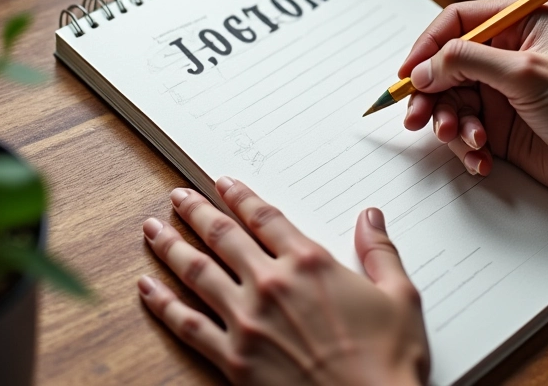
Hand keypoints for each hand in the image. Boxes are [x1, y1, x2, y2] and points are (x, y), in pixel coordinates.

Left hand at [138, 178, 428, 385]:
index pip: (265, 217)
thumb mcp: (400, 299)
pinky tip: (147, 288)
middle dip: (196, 211)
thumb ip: (380, 252)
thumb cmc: (388, 363)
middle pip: (223, 236)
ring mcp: (247, 321)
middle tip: (177, 195)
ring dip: (171, 246)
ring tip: (153, 228)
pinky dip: (163, 304)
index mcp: (309, 263)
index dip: (240, 196)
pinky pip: (187, 325)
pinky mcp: (233, 358)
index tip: (222, 183)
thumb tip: (370, 216)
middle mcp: (271, 284)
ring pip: (197, 271)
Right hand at [399, 0, 547, 204]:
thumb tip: (423, 69)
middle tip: (419, 116)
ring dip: (448, 123)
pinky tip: (482, 157)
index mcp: (519, 24)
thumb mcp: (524, 73)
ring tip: (464, 139)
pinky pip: (462, 129)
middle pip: (445, 65)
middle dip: (431, 94)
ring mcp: (499, 90)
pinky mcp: (497, 123)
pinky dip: (465, 145)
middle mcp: (505, 55)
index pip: (457, 22)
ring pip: (448, 100)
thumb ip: (466, 62)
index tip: (410, 72)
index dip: (428, 45)